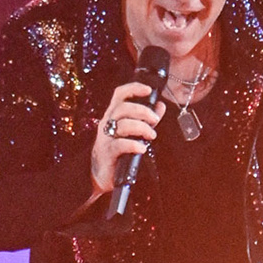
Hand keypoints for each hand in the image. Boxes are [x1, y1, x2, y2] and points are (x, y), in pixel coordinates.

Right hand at [89, 79, 166, 196]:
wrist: (102, 173)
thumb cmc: (118, 150)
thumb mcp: (133, 131)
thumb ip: (146, 119)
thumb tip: (160, 106)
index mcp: (113, 115)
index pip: (119, 94)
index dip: (133, 88)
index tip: (148, 90)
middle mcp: (107, 123)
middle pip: (123, 108)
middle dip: (143, 111)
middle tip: (154, 120)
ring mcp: (105, 138)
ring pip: (123, 125)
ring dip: (142, 128)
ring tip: (151, 135)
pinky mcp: (107, 153)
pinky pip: (120, 144)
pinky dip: (134, 145)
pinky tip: (142, 148)